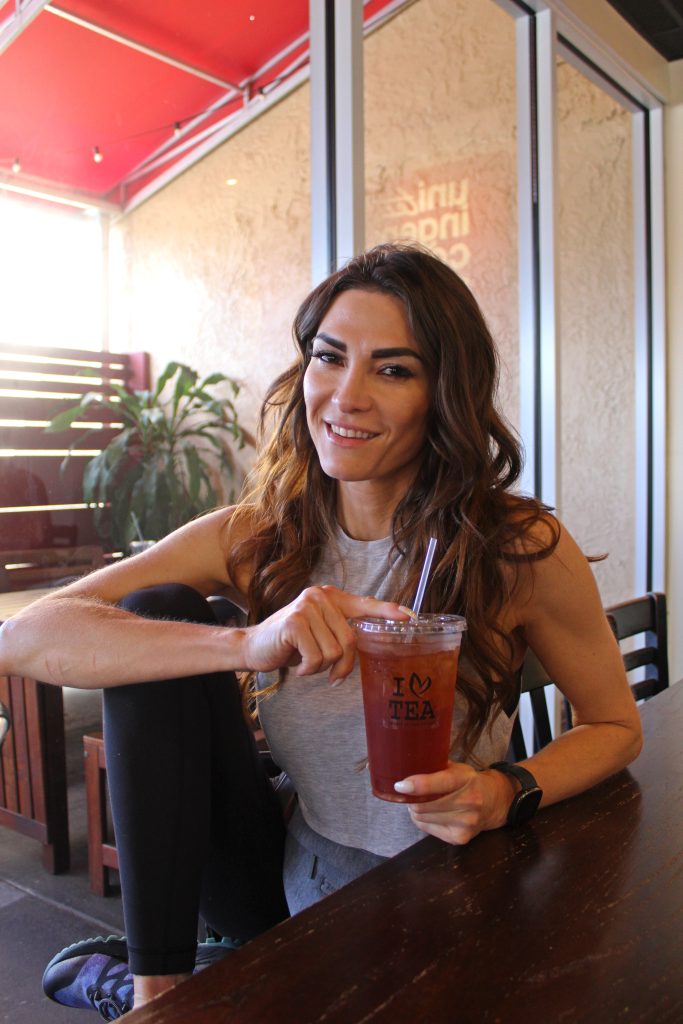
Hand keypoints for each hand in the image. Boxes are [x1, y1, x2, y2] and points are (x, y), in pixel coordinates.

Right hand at [240, 585, 409, 682]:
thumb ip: (340, 631)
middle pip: (351, 640)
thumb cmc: (291, 644)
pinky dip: (309, 670)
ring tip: (307, 662)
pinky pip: (317, 658)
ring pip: (335, 652)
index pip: (365, 604)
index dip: (388, 611)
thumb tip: (366, 644)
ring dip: (322, 668)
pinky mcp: (294, 623)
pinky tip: (297, 664)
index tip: (410, 616)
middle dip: (342, 665)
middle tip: (329, 674)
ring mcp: (306, 607)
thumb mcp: (319, 632)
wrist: (254, 647)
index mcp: (330, 597)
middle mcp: (320, 596)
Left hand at [394, 763, 516, 844]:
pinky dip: (422, 820)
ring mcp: (465, 823)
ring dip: (415, 810)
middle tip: (407, 793)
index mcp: (466, 779)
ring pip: (423, 818)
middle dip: (410, 799)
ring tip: (419, 802)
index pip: (440, 783)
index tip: (400, 785)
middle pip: (425, 806)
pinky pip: (427, 829)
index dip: (417, 785)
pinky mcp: (460, 838)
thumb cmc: (468, 781)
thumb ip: (435, 768)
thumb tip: (405, 767)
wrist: (494, 802)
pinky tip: (429, 813)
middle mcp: (469, 802)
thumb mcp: (457, 769)